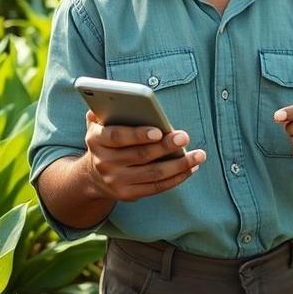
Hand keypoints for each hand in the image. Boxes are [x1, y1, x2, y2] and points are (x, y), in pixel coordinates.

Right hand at [83, 110, 205, 202]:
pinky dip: (176, 178)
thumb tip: (117, 99)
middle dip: (165, 146)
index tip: (158, 131)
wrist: (93, 175)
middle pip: (140, 155)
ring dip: (179, 165)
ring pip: (153, 174)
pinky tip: (191, 168)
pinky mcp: (128, 194)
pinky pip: (156, 188)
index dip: (138, 134)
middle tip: (185, 137)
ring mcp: (116, 181)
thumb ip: (105, 110)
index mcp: (96, 140)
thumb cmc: (106, 140)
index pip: (117, 137)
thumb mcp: (99, 123)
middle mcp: (104, 163)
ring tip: (198, 155)